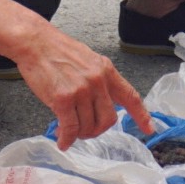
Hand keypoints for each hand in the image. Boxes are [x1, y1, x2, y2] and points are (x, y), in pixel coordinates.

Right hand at [10, 23, 153, 150]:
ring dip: (79, 134)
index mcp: (107, 70)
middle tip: (85, 131)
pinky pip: (70, 128)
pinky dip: (67, 139)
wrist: (35, 43)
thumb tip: (101, 103)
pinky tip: (62, 141)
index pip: (130, 96)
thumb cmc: (57, 51)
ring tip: (68, 131)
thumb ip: (99, 80)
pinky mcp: (63, 98)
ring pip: (88, 126)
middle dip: (97, 130)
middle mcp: (98, 81)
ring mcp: (82, 90)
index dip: (141, 115)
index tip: (149, 129)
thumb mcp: (88, 60)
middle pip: (108, 119)